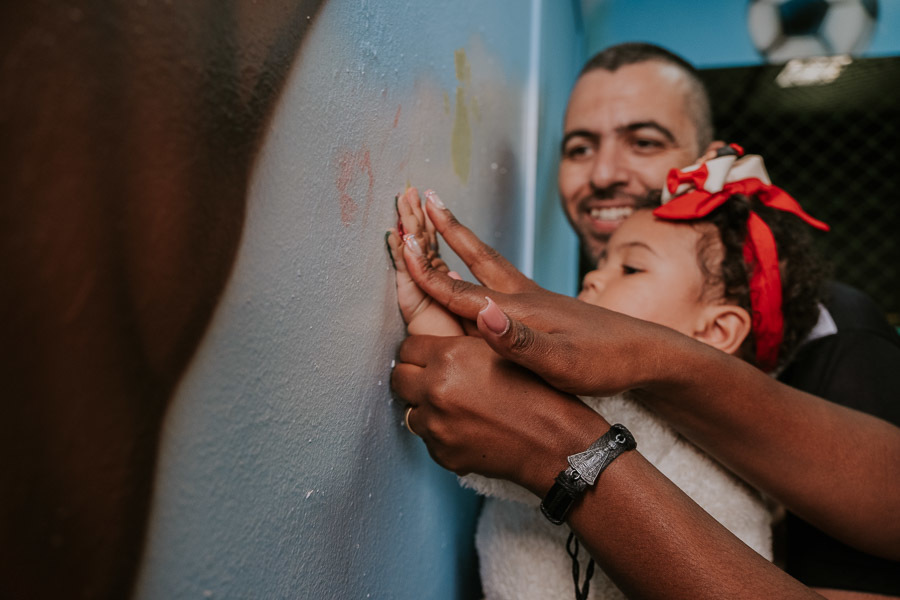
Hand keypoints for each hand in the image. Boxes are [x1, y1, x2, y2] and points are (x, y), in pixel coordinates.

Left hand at [392, 334, 604, 494]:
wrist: (555, 443)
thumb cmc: (538, 393)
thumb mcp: (502, 349)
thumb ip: (463, 336)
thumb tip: (437, 325)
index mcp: (449, 357)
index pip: (407, 348)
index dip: (420, 351)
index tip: (431, 356)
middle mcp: (436, 390)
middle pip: (400, 378)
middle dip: (415, 376)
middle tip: (436, 379)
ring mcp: (436, 426)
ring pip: (410, 410)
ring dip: (425, 406)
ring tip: (454, 406)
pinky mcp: (442, 453)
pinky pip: (427, 438)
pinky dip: (440, 432)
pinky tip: (465, 427)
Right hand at [400, 191, 691, 396]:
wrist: (647, 355)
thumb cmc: (605, 364)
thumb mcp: (561, 363)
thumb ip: (519, 342)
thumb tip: (481, 314)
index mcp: (518, 310)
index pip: (460, 289)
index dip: (427, 271)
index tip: (400, 243)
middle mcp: (522, 296)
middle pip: (472, 258)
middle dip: (441, 231)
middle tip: (419, 200)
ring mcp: (535, 298)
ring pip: (487, 262)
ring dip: (460, 239)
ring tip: (442, 218)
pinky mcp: (545, 306)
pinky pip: (499, 275)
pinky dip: (479, 262)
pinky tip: (479, 270)